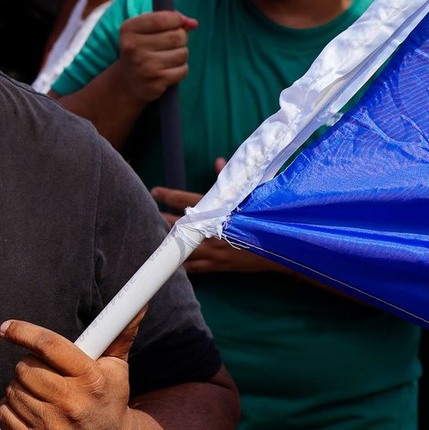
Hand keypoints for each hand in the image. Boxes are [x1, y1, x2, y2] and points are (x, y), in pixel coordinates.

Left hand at [0, 312, 143, 429]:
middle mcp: (71, 405)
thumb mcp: (117, 369)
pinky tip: (27, 412)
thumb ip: (119, 332)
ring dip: (18, 388)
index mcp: (90, 380)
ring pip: (12, 391)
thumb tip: (137, 304)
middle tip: (40, 373)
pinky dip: (9, 410)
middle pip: (25, 368)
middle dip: (27, 366)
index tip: (7, 328)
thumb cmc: (110, 404)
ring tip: (37, 394)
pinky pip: (4, 416)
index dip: (22, 332)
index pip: (48, 344)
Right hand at [115, 10, 197, 103]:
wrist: (127, 83)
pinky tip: (168, 70)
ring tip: (168, 57)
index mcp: (129, 29)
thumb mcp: (145, 29)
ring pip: (182, 53)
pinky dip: (180, 69)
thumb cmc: (141, 50)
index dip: (176, 20)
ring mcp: (145, 66)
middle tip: (172, 43)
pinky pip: (183, 70)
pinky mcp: (156, 82)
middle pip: (176, 36)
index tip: (177, 23)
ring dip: (181, 54)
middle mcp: (134, 47)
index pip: (161, 19)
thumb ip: (168, 19)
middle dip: (181, 38)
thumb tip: (193, 23)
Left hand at [153, 158, 277, 274]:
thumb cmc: (265, 217)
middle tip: (146, 213)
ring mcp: (214, 251)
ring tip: (152, 236)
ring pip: (182, 248)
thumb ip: (229, 180)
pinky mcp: (219, 265)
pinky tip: (169, 262)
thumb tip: (219, 161)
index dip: (168, 195)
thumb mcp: (250, 196)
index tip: (155, 191)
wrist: (282, 247)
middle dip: (161, 219)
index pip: (187, 200)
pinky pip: (193, 268)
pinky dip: (180, 264)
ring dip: (167, 242)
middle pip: (179, 226)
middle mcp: (213, 232)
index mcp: (219, 212)